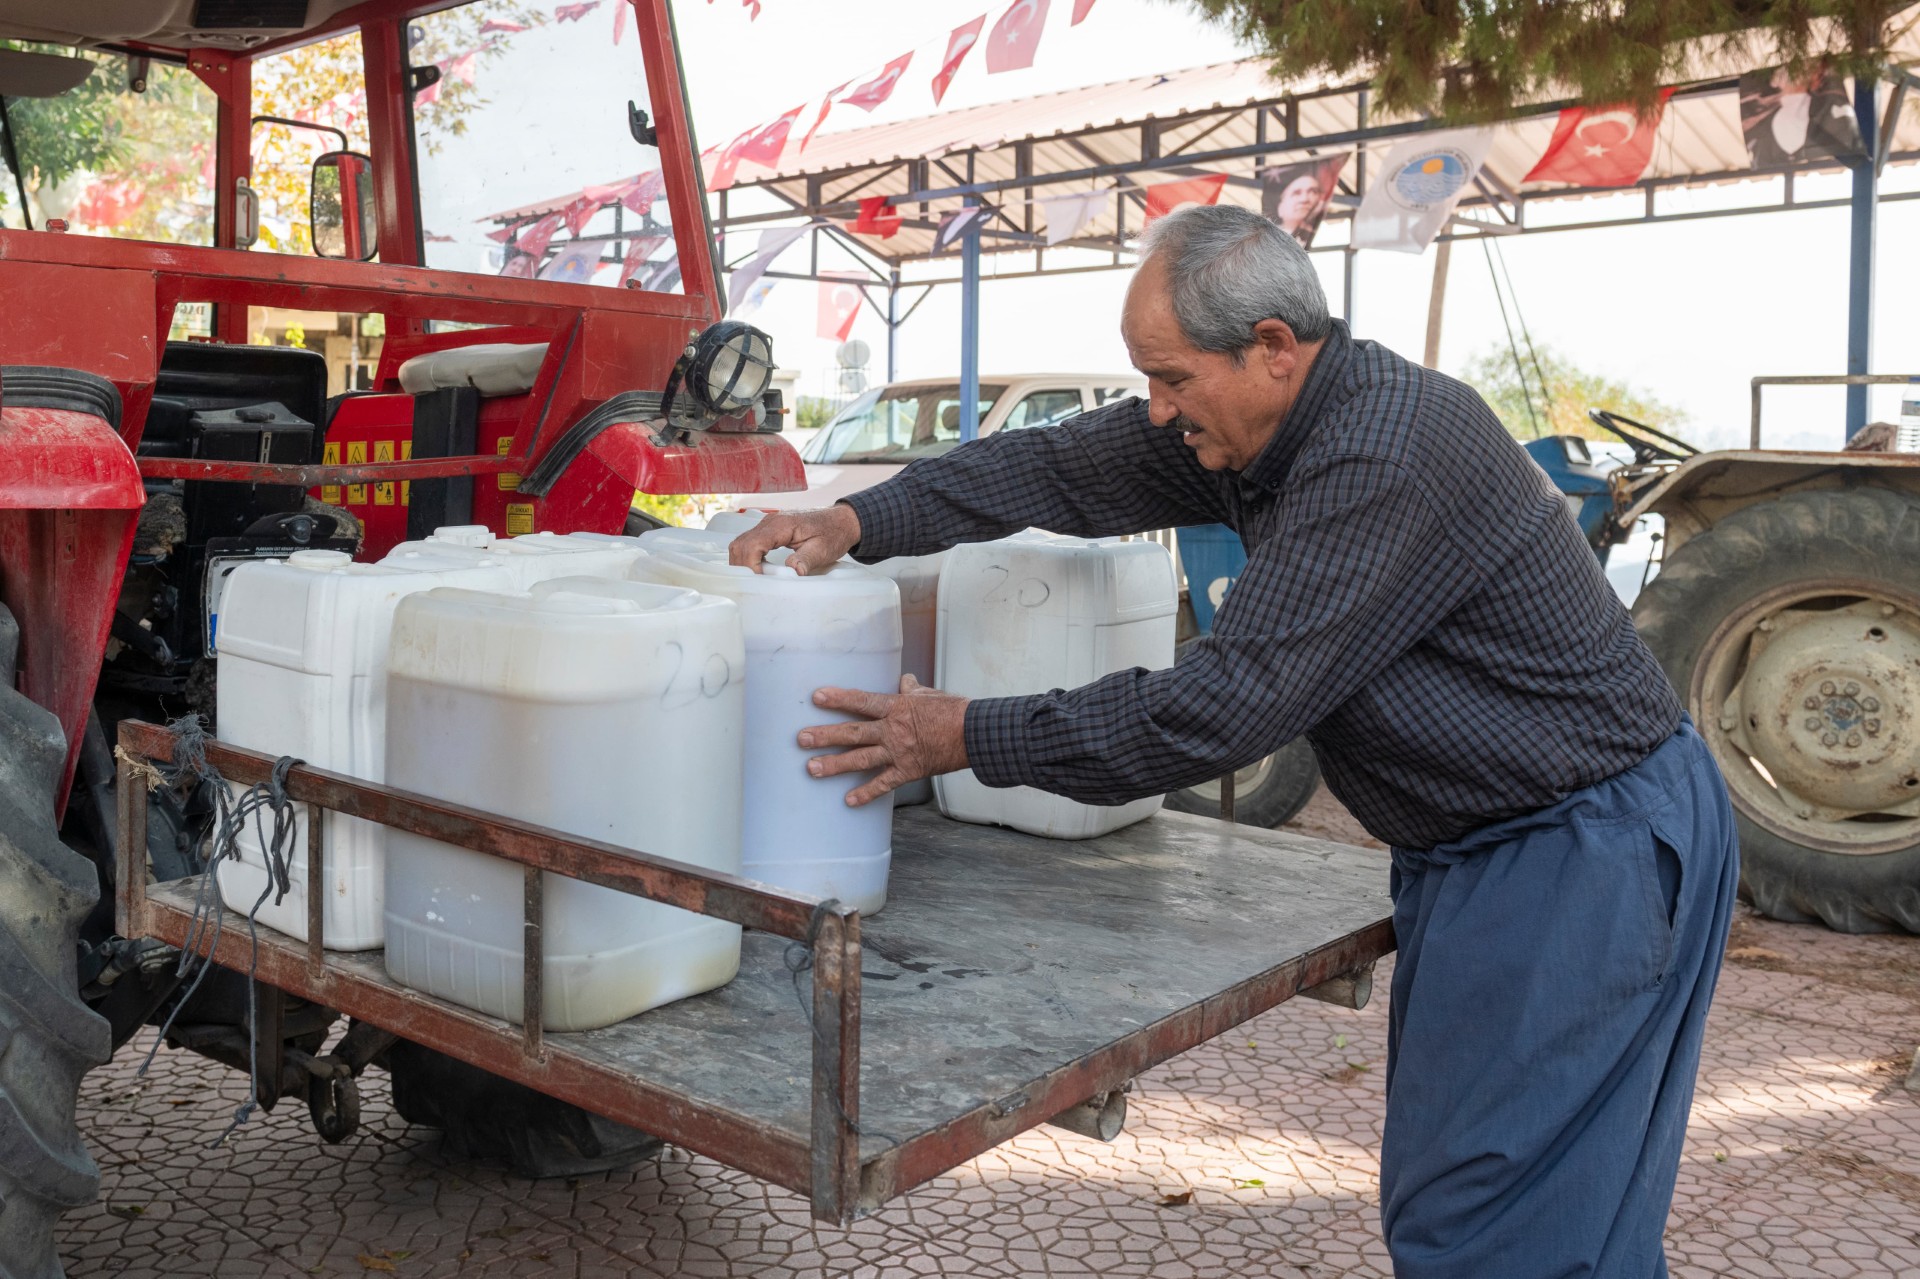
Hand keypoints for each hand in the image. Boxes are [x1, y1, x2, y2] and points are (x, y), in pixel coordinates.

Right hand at [728, 505, 861, 575]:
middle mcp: (770, 522)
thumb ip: (806, 560)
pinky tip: (758, 568)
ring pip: (741, 543)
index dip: (750, 565)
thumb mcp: (822, 549)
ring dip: (743, 562)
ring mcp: (768, 524)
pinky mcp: (769, 529)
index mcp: (782, 525)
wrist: (840, 521)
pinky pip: (749, 542)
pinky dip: (748, 557)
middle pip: (741, 544)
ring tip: (757, 577)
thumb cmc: (832, 533)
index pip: (752, 544)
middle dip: (743, 566)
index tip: (760, 579)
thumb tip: (792, 571)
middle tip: (756, 582)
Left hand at [799, 675, 969, 806]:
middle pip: (853, 733)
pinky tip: (849, 800)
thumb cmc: (954, 711)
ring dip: (835, 765)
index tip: (817, 698)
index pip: (862, 701)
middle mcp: (893, 730)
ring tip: (812, 768)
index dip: (839, 699)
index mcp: (896, 707)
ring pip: (861, 759)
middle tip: (802, 739)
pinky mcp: (908, 771)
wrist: (974, 734)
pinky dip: (867, 793)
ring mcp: (899, 753)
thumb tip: (904, 680)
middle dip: (825, 736)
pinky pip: (884, 784)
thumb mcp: (930, 694)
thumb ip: (912, 689)